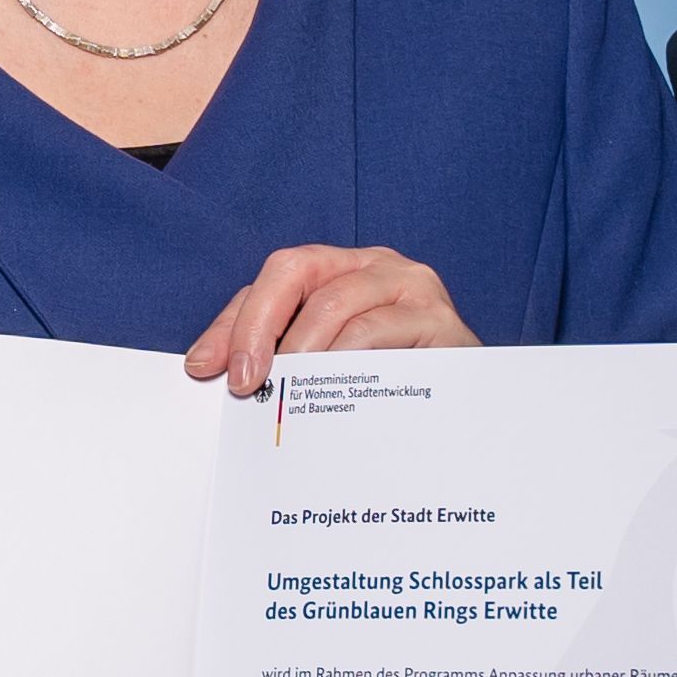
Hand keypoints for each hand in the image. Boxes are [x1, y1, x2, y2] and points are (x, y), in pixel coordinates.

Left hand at [182, 244, 473, 394]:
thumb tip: (212, 370)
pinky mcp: (441, 320)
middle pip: (298, 271)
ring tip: (284, 395)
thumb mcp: (328, 363)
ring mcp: (413, 288)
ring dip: (300, 353)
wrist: (471, 409)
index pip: (276, 278)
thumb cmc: (392, 384)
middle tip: (244, 381)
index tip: (206, 368)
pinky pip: (379, 332)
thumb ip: (278, 356)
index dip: (235, 321)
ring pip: (336, 303)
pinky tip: (331, 393)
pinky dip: (345, 362)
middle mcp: (377, 267)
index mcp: (343, 269)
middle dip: (258, 326)